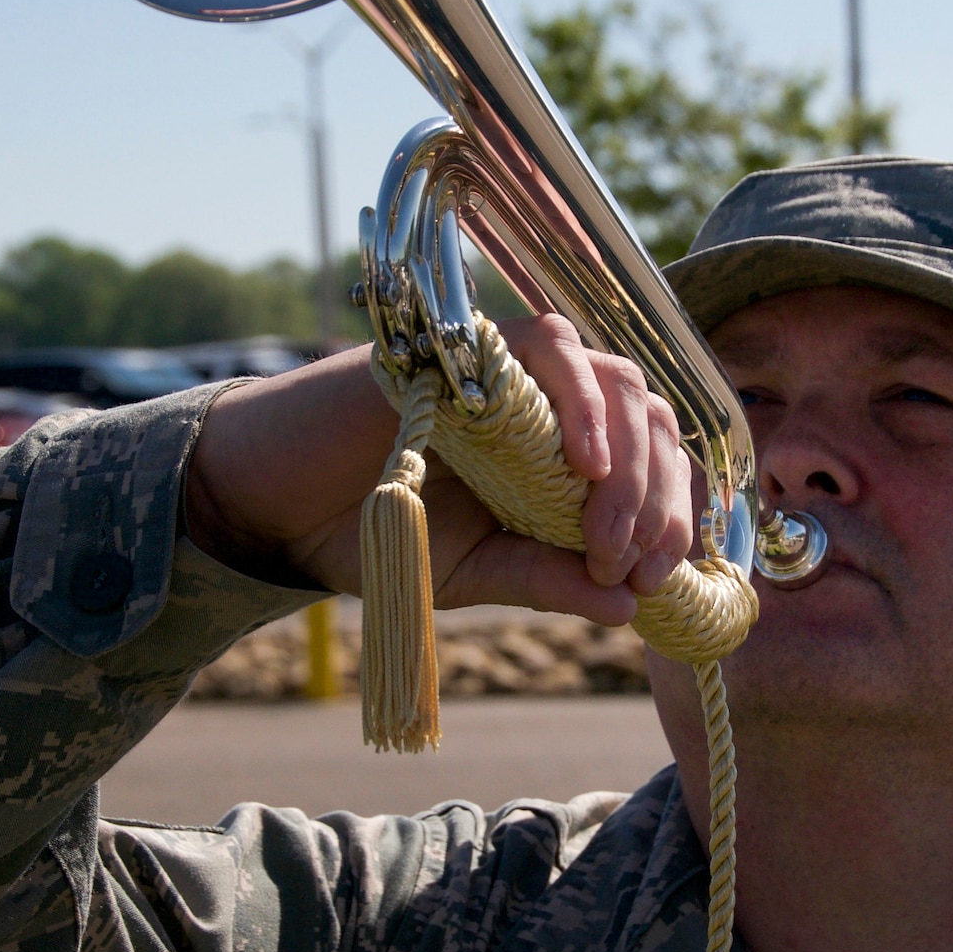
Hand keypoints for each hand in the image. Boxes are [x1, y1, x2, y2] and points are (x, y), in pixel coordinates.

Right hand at [183, 315, 694, 623]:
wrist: (280, 505)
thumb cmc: (378, 531)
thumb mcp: (478, 572)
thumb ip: (549, 579)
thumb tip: (628, 607)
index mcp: (566, 452)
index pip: (655, 462)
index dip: (672, 516)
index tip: (654, 581)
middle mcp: (554, 402)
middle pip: (651, 420)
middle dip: (659, 499)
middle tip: (630, 565)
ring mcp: (518, 367)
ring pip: (618, 381)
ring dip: (630, 462)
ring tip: (605, 534)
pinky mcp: (473, 344)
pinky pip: (552, 346)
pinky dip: (583, 399)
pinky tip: (586, 462)